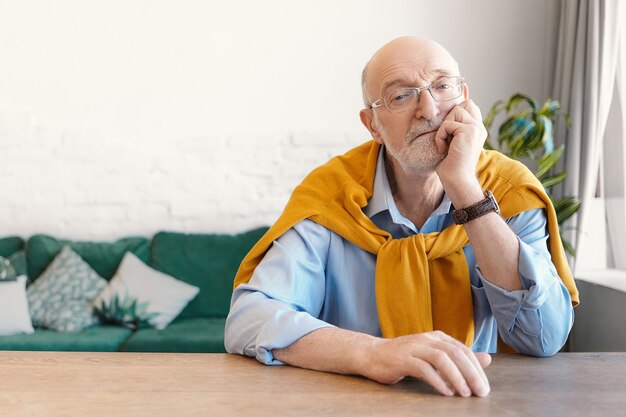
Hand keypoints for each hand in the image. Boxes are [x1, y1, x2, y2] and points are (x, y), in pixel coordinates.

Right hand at [362, 330, 490, 396]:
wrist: (372, 354)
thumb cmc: (405, 358)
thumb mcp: (434, 356)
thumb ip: (458, 358)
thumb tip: (487, 359)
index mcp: (437, 337)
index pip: (463, 350)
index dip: (477, 368)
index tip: (484, 387)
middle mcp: (427, 339)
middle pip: (455, 353)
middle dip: (471, 374)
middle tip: (481, 392)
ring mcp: (413, 348)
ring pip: (441, 358)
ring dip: (456, 377)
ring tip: (465, 393)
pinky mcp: (402, 359)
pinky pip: (423, 368)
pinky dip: (437, 381)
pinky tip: (445, 392)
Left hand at [434, 100, 486, 191]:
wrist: (457, 181)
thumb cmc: (450, 166)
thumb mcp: (451, 143)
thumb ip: (452, 129)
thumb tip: (443, 113)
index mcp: (477, 130)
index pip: (470, 105)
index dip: (456, 111)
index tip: (446, 129)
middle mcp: (479, 127)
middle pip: (465, 103)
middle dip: (450, 117)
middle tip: (446, 136)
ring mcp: (476, 128)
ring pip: (456, 111)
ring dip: (444, 127)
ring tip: (445, 143)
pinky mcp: (469, 131)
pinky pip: (448, 124)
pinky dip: (440, 136)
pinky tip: (443, 149)